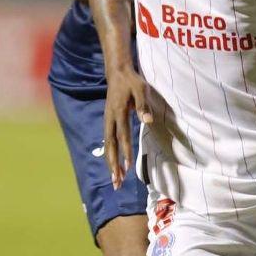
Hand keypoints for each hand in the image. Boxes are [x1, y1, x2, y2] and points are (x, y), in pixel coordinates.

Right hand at [105, 67, 152, 188]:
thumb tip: (148, 121)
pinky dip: (111, 155)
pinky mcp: (108, 121)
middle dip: (113, 165)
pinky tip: (114, 165)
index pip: (122, 136)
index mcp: (119, 112)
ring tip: (116, 180)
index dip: (125, 152)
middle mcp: (110, 119)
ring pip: (108, 146)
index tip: (127, 167)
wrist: (117, 72)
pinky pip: (109, 141)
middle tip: (116, 182)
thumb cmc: (132, 81)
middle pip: (111, 146)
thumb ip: (143, 105)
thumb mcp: (141, 89)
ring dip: (111, 163)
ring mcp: (108, 120)